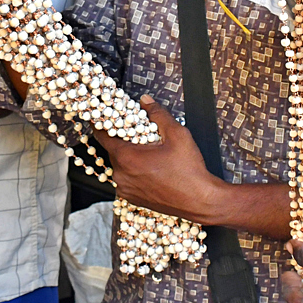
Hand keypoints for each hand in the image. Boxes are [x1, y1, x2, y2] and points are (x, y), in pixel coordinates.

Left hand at [96, 96, 224, 224]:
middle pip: (112, 149)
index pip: (102, 135)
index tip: (105, 115)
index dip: (103, 122)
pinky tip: (150, 167)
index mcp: (127, 158)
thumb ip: (158, 114)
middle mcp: (121, 175)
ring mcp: (125, 189)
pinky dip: (133, 170)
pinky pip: (125, 178)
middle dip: (122, 138)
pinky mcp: (131, 198)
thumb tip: (146, 101)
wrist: (200, 201)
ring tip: (147, 150)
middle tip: (136, 131)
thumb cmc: (189, 171)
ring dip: (128, 155)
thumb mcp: (177, 135)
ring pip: (119, 164)